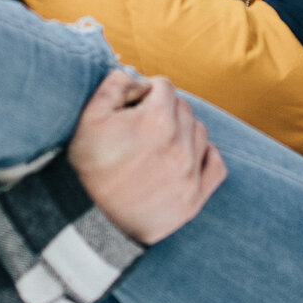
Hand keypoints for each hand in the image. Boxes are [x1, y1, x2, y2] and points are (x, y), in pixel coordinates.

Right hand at [66, 71, 225, 246]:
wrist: (90, 223)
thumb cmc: (86, 168)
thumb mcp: (89, 116)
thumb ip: (116, 84)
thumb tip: (140, 80)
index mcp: (157, 119)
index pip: (163, 86)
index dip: (145, 92)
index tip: (132, 106)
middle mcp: (181, 143)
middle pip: (183, 108)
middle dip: (163, 110)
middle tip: (141, 126)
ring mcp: (190, 173)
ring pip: (200, 132)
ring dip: (183, 131)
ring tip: (158, 144)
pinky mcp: (195, 198)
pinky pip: (216, 164)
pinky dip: (205, 155)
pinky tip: (187, 156)